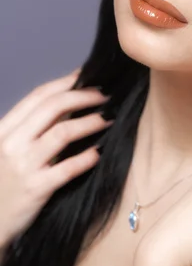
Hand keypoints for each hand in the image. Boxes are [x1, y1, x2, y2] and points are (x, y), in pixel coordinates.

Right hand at [0, 69, 113, 247]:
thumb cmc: (2, 183)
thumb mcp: (7, 149)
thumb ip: (31, 128)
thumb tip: (69, 102)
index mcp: (5, 129)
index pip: (38, 96)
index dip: (65, 83)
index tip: (86, 76)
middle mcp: (12, 143)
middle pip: (53, 107)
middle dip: (83, 96)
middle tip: (105, 96)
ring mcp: (24, 166)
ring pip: (63, 133)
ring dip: (90, 122)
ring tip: (108, 119)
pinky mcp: (35, 189)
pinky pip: (67, 168)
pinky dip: (86, 158)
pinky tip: (99, 153)